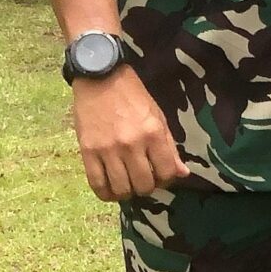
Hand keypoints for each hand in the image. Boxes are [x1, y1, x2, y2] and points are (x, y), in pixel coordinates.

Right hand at [73, 68, 187, 200]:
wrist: (100, 78)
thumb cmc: (132, 96)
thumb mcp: (158, 116)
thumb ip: (169, 147)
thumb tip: (182, 174)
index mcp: (153, 133)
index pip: (166, 173)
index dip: (166, 180)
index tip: (160, 175)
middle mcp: (131, 144)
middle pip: (143, 186)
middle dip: (146, 187)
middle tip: (143, 178)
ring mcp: (108, 150)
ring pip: (121, 189)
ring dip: (127, 192)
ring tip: (126, 184)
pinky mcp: (88, 152)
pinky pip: (97, 184)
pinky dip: (105, 193)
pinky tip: (110, 189)